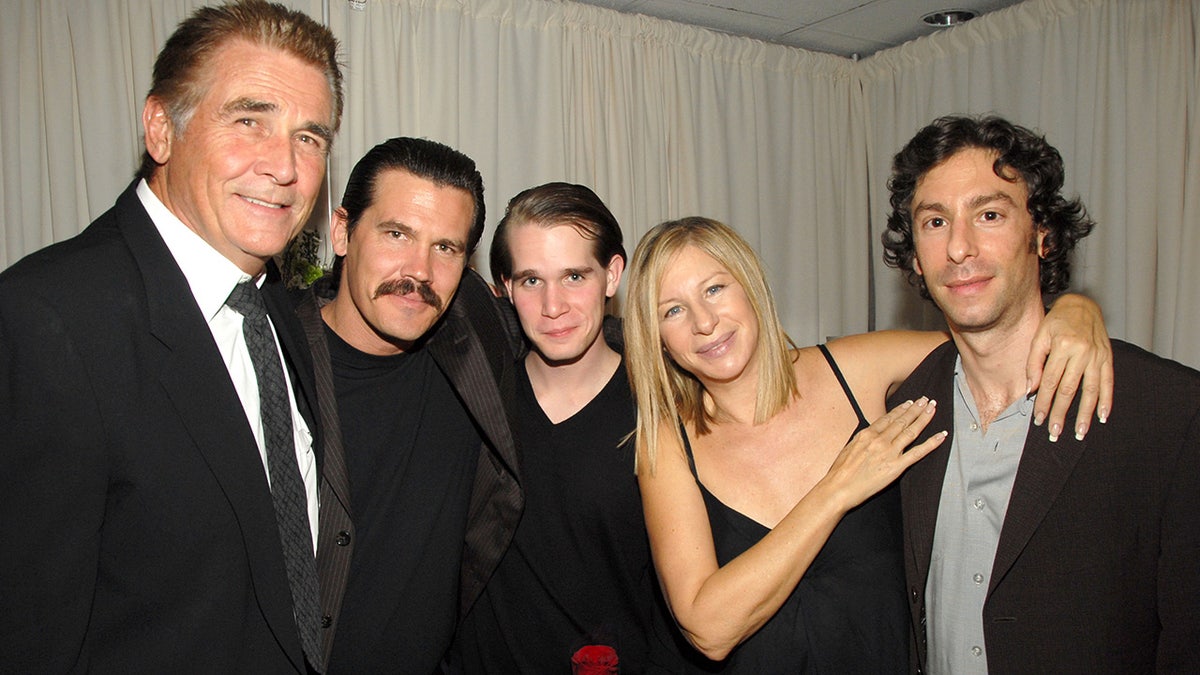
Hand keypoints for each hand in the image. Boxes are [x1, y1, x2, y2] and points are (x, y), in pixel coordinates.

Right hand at [822, 397, 945, 510]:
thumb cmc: (839, 472)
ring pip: (911, 431)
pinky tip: (941, 435)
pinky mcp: (896, 467)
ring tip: (933, 408)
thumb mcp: (848, 448)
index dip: (901, 409)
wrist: (838, 488)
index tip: (910, 403)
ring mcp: (889, 452)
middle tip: (926, 399)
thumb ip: (863, 440)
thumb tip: (871, 435)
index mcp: (867, 434)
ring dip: (924, 418)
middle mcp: (880, 440)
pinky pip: (918, 452)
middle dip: (916, 409)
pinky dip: (931, 443)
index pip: (888, 418)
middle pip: (902, 421)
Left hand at [1028, 294, 1113, 441]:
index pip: (1050, 382)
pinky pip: (1109, 382)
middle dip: (1061, 413)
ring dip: (1085, 414)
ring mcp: (1097, 356)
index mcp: (1062, 346)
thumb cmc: (1056, 322)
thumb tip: (1031, 390)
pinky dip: (1107, 401)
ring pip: (1091, 390)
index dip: (1044, 402)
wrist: (1082, 305)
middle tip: (1055, 432)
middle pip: (1069, 389)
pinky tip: (1102, 416)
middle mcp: (1081, 352)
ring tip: (1080, 432)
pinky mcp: (1108, 358)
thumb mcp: (1039, 337)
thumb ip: (1034, 363)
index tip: (1039, 419)